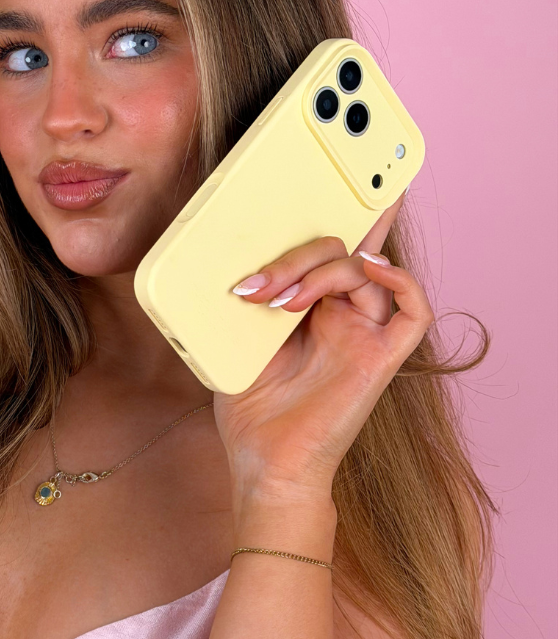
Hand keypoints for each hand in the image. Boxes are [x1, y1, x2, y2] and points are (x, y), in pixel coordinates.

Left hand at [215, 190, 433, 503]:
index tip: (316, 173)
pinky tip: (369, 271)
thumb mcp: (232, 341)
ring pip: (363, 272)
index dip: (329, 212)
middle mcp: (339, 316)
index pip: (323, 251)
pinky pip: (412, 311)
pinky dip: (398, 282)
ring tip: (278, 299)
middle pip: (337, 254)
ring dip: (321, 272)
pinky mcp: (380, 358)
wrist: (265, 465)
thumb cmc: (251, 411)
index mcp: (308, 309)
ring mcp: (363, 335)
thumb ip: (241, 301)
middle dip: (295, 257)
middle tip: (256, 285)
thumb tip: (226, 258)